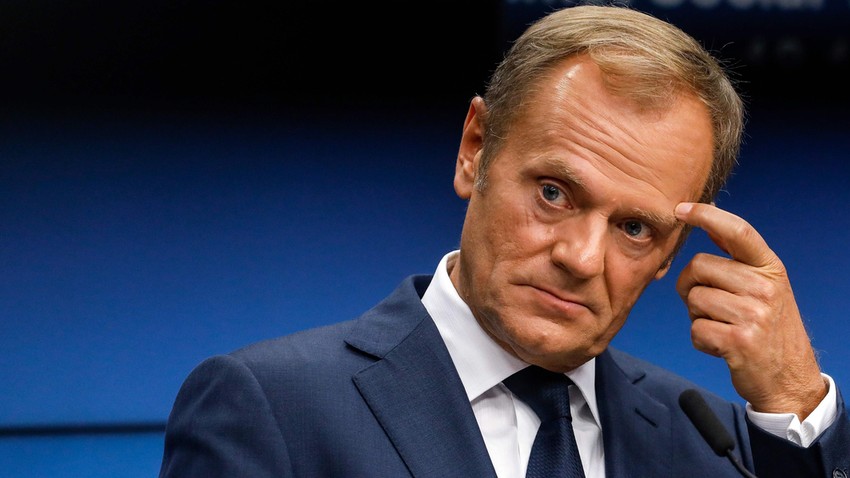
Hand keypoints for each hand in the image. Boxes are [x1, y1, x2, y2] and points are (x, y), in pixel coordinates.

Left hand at [674, 202, 825, 418]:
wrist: (789, 379)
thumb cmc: (768, 329)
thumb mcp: (763, 286)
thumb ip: (736, 256)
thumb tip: (709, 217)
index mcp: (770, 268)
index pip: (738, 231)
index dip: (706, 216)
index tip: (681, 209)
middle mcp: (765, 287)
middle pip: (698, 267)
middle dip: (690, 285)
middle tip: (709, 304)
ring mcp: (754, 315)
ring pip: (693, 299)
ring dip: (697, 316)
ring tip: (722, 326)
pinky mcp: (740, 341)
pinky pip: (695, 329)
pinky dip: (700, 339)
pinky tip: (721, 345)